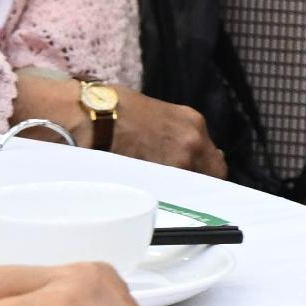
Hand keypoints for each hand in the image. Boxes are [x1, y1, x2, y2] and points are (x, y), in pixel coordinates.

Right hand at [10, 71, 227, 174]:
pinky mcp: (158, 177)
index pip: (215, 160)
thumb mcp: (155, 114)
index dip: (204, 171)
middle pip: (210, 176)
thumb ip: (174, 134)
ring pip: (190, 187)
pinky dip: (163, 196)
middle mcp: (192, 142)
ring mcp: (177, 161)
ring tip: (159, 189)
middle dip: (197, 182)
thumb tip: (177, 150)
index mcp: (192, 123)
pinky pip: (170, 194)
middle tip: (180, 187)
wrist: (90, 115)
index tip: (196, 176)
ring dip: (179, 190)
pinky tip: (148, 192)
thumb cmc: (114, 109)